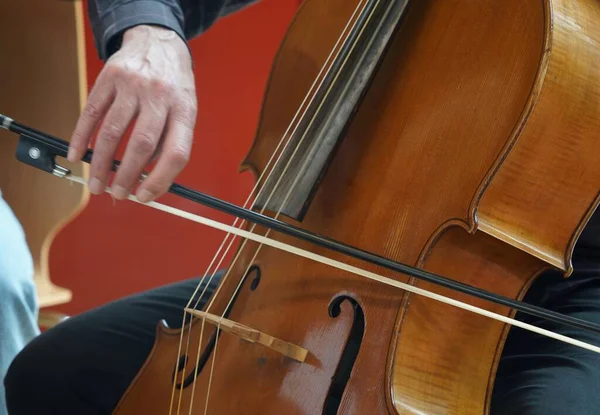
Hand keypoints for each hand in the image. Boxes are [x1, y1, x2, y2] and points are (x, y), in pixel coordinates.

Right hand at [68, 25, 196, 202]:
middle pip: (142, 145)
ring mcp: (133, 85)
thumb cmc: (174, 85)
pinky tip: (78, 155)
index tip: (145, 196)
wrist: (159, 42)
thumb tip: (147, 179)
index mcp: (184, 110)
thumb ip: (170, 141)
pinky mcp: (109, 77)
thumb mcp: (185, 110)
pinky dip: (82, 137)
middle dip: (126, 175)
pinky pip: (92, 113)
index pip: (176, 152)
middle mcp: (160, 97)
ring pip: (113, 132)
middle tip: (117, 193)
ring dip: (102, 163)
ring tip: (97, 183)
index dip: (161, 179)